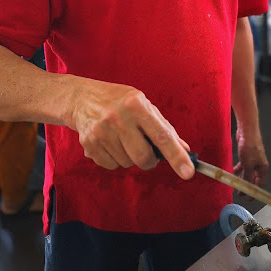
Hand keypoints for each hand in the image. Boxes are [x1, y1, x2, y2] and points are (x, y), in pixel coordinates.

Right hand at [66, 77, 194, 179]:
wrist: (82, 98)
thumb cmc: (119, 101)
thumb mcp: (143, 105)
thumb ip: (164, 127)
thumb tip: (185, 150)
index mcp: (136, 105)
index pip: (161, 136)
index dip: (176, 156)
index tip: (188, 172)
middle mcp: (118, 118)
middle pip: (143, 158)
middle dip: (150, 160)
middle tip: (147, 150)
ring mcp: (101, 132)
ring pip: (127, 164)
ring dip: (130, 157)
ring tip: (122, 138)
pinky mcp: (89, 144)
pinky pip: (111, 166)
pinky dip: (115, 159)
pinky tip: (110, 142)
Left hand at [233, 131, 268, 195]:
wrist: (247, 132)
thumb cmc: (250, 148)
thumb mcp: (248, 165)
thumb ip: (247, 177)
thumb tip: (245, 188)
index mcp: (263, 168)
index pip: (260, 184)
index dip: (255, 192)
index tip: (249, 198)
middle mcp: (259, 164)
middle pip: (254, 178)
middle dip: (247, 186)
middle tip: (240, 193)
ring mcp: (253, 159)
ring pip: (248, 172)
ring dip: (241, 178)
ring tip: (235, 184)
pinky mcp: (247, 154)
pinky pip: (243, 165)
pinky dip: (239, 169)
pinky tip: (233, 172)